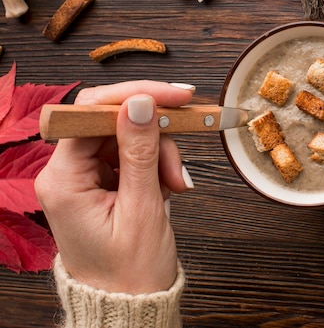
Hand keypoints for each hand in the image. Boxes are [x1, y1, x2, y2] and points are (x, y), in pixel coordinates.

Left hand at [35, 81, 195, 292]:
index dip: (135, 96)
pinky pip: (132, 154)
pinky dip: (156, 165)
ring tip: (176, 184)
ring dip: (160, 154)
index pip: (90, 113)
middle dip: (155, 135)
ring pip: (128, 137)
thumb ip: (140, 152)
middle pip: (113, 122)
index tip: (175, 95)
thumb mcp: (142, 208)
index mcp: (63, 179)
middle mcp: (66, 173)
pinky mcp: (101, 181)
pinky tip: (167, 185)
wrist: (129, 304)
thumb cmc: (129, 272)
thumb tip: (141, 103)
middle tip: (184, 147)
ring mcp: (83, 176)